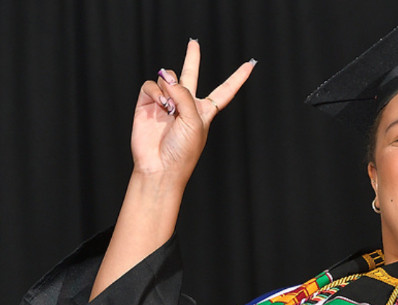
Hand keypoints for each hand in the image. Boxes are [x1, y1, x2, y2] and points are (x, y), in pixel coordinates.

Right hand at [131, 40, 254, 189]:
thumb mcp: (195, 121)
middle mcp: (185, 104)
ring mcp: (165, 103)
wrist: (159, 167)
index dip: (238, 78)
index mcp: (204, 111)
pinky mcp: (147, 104)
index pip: (225, 90)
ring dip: (169, 86)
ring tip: (169, 107)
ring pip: (168, 77)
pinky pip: (151, 85)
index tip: (250, 65)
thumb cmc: (183, 151)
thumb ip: (185, 95)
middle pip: (190, 75)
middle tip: (194, 43)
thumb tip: (166, 78)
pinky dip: (156, 91)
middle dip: (192, 58)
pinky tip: (160, 103)